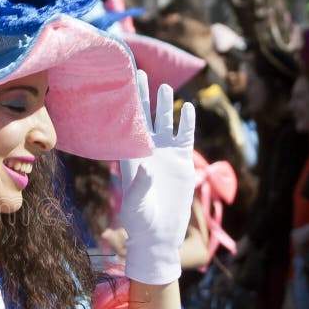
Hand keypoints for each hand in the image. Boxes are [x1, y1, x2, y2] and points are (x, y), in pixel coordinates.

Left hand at [118, 71, 194, 284]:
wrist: (158, 235)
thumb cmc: (140, 222)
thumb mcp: (137, 204)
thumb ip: (140, 186)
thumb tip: (146, 167)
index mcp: (130, 159)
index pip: (127, 128)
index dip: (125, 109)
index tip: (120, 88)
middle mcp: (147, 153)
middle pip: (145, 119)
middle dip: (142, 98)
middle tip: (138, 73)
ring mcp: (165, 156)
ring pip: (166, 124)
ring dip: (165, 106)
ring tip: (164, 87)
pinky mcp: (183, 163)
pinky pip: (186, 137)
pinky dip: (187, 123)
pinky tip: (188, 108)